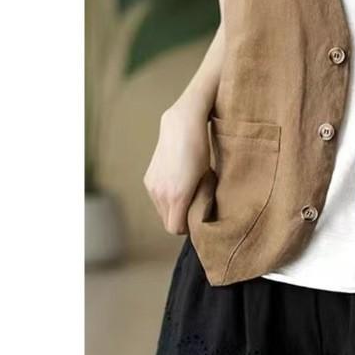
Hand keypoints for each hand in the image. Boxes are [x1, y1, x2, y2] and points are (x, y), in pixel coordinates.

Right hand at [143, 101, 210, 234]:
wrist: (182, 126)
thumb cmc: (200, 149)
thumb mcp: (207, 176)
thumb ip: (201, 198)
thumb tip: (200, 212)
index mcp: (177, 196)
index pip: (176, 228)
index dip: (188, 227)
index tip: (197, 218)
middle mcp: (160, 194)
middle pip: (168, 222)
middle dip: (181, 218)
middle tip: (195, 205)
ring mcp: (152, 186)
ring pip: (162, 211)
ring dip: (173, 208)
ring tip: (187, 192)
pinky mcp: (148, 179)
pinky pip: (156, 199)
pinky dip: (166, 197)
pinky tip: (177, 183)